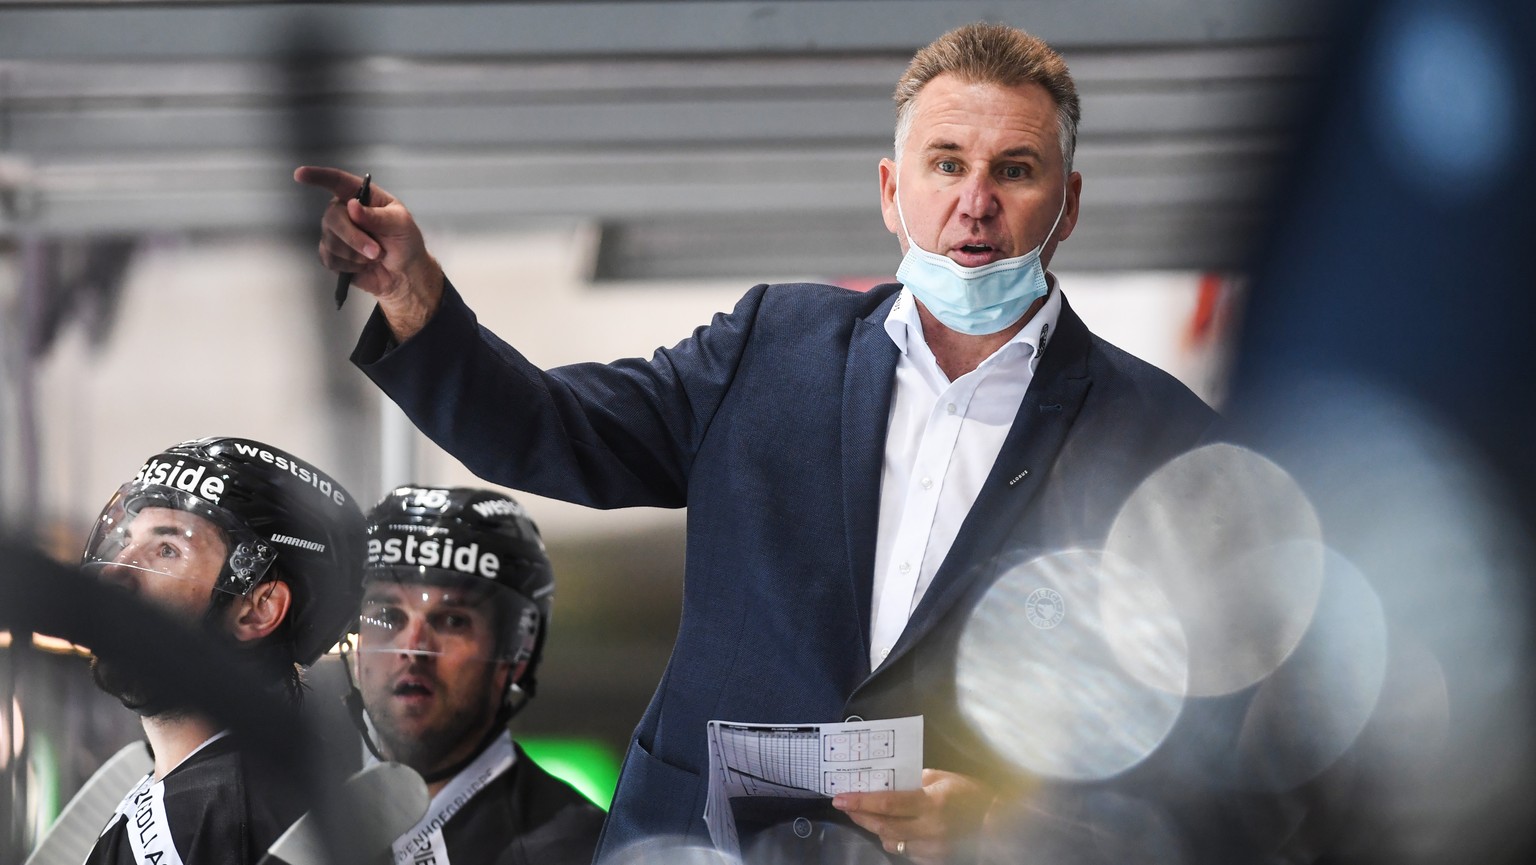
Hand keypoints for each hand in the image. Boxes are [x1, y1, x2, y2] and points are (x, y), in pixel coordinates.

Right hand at [293, 166, 443, 339]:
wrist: (404, 273)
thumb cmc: (405, 242)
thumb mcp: (401, 224)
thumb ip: (378, 216)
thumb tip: (352, 206)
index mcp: (362, 196)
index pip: (337, 181)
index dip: (317, 176)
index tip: (300, 175)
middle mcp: (344, 211)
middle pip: (333, 218)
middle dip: (354, 238)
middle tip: (376, 252)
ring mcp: (335, 232)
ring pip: (331, 241)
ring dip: (356, 254)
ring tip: (375, 256)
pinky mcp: (331, 254)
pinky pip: (330, 259)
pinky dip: (350, 266)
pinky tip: (362, 265)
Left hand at [833, 769, 991, 863]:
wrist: (995, 820)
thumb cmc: (968, 793)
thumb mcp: (941, 777)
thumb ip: (913, 780)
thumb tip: (885, 782)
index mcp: (932, 804)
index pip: (887, 804)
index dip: (861, 802)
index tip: (840, 798)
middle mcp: (930, 829)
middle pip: (883, 826)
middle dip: (860, 815)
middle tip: (844, 806)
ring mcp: (932, 849)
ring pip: (891, 842)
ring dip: (875, 829)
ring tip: (865, 816)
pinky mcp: (934, 861)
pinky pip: (905, 853)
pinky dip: (895, 840)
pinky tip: (892, 830)